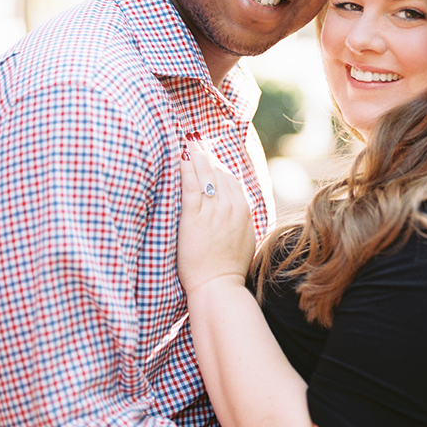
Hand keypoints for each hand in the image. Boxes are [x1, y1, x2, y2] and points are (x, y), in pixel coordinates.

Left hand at [177, 142, 255, 293]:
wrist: (218, 286)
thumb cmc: (229, 269)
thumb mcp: (246, 240)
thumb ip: (243, 221)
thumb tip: (240, 212)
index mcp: (245, 210)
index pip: (231, 179)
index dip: (219, 165)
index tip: (209, 155)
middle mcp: (231, 206)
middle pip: (219, 172)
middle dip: (207, 155)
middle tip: (196, 141)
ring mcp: (214, 211)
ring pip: (206, 174)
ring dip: (197, 155)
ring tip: (188, 142)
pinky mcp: (194, 217)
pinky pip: (191, 186)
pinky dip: (186, 169)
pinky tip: (180, 157)